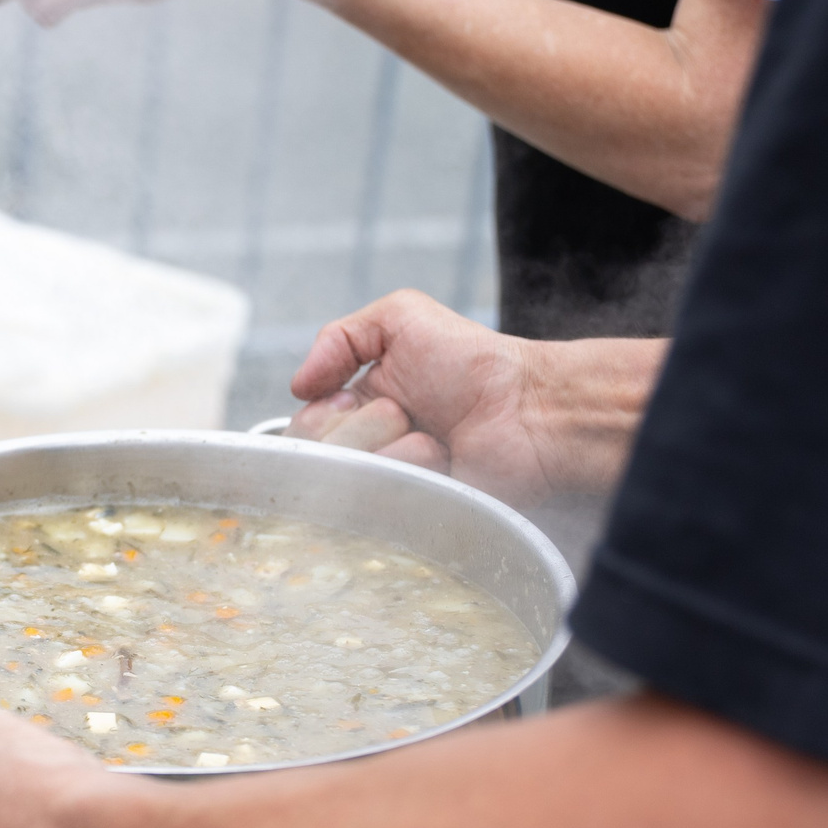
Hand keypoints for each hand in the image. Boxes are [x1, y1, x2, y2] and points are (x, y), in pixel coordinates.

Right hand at [287, 290, 584, 505]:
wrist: (530, 407)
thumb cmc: (473, 362)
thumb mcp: (401, 317)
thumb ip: (339, 336)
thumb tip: (297, 387)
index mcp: (357, 407)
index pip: (302, 430)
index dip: (321, 416)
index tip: (350, 397)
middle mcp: (369, 449)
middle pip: (319, 459)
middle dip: (360, 426)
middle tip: (405, 410)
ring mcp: (391, 483)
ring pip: (350, 481)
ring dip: (392, 447)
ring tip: (434, 436)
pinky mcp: (415, 510)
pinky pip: (386, 501)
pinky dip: (414, 471)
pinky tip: (443, 458)